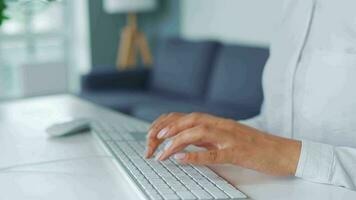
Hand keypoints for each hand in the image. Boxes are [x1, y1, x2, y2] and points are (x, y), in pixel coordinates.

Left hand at [146, 112, 300, 175]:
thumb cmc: (255, 146)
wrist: (283, 151)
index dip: (167, 122)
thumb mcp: (228, 137)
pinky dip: (194, 156)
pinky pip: (213, 153)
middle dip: (165, 129)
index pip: (186, 116)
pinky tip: (180, 160)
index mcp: (218, 122)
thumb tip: (184, 141)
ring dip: (175, 142)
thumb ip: (208, 137)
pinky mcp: (237, 152)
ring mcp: (229, 138)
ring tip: (160, 153)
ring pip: (197, 133)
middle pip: (188, 120)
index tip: (152, 132)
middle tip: (150, 142)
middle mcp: (221, 125)